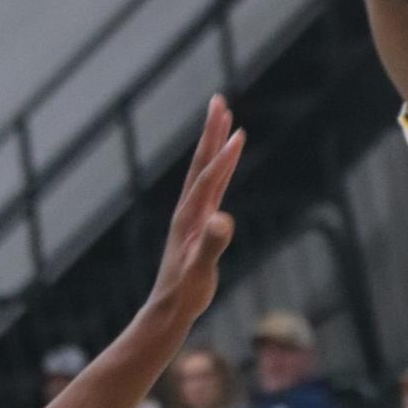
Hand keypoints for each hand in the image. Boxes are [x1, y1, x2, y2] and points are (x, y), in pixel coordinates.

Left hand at [147, 96, 242, 326]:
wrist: (169, 307)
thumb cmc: (185, 292)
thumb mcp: (200, 271)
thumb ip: (212, 245)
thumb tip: (223, 220)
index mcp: (190, 217)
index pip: (209, 179)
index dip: (224, 158)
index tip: (239, 133)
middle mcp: (189, 209)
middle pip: (202, 162)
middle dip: (211, 132)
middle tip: (218, 100)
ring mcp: (193, 213)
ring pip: (206, 169)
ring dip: (214, 142)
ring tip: (224, 116)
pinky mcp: (199, 222)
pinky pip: (212, 184)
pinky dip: (221, 166)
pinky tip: (226, 158)